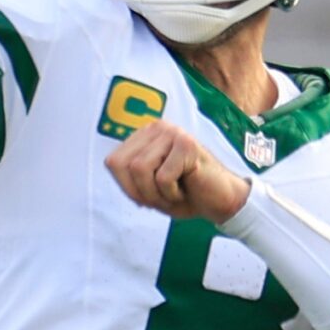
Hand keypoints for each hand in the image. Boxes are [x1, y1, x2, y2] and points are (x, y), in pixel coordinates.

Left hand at [106, 123, 248, 225]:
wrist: (220, 201)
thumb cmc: (185, 194)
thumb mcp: (147, 187)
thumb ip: (127, 174)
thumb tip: (110, 162)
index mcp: (144, 135)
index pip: (113, 162)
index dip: (127, 187)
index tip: (149, 194)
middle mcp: (157, 128)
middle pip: (124, 166)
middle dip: (141, 191)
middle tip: (164, 196)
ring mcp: (173, 133)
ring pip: (140, 170)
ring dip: (156, 193)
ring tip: (174, 192)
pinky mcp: (187, 145)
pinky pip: (163, 178)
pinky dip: (172, 194)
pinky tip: (186, 189)